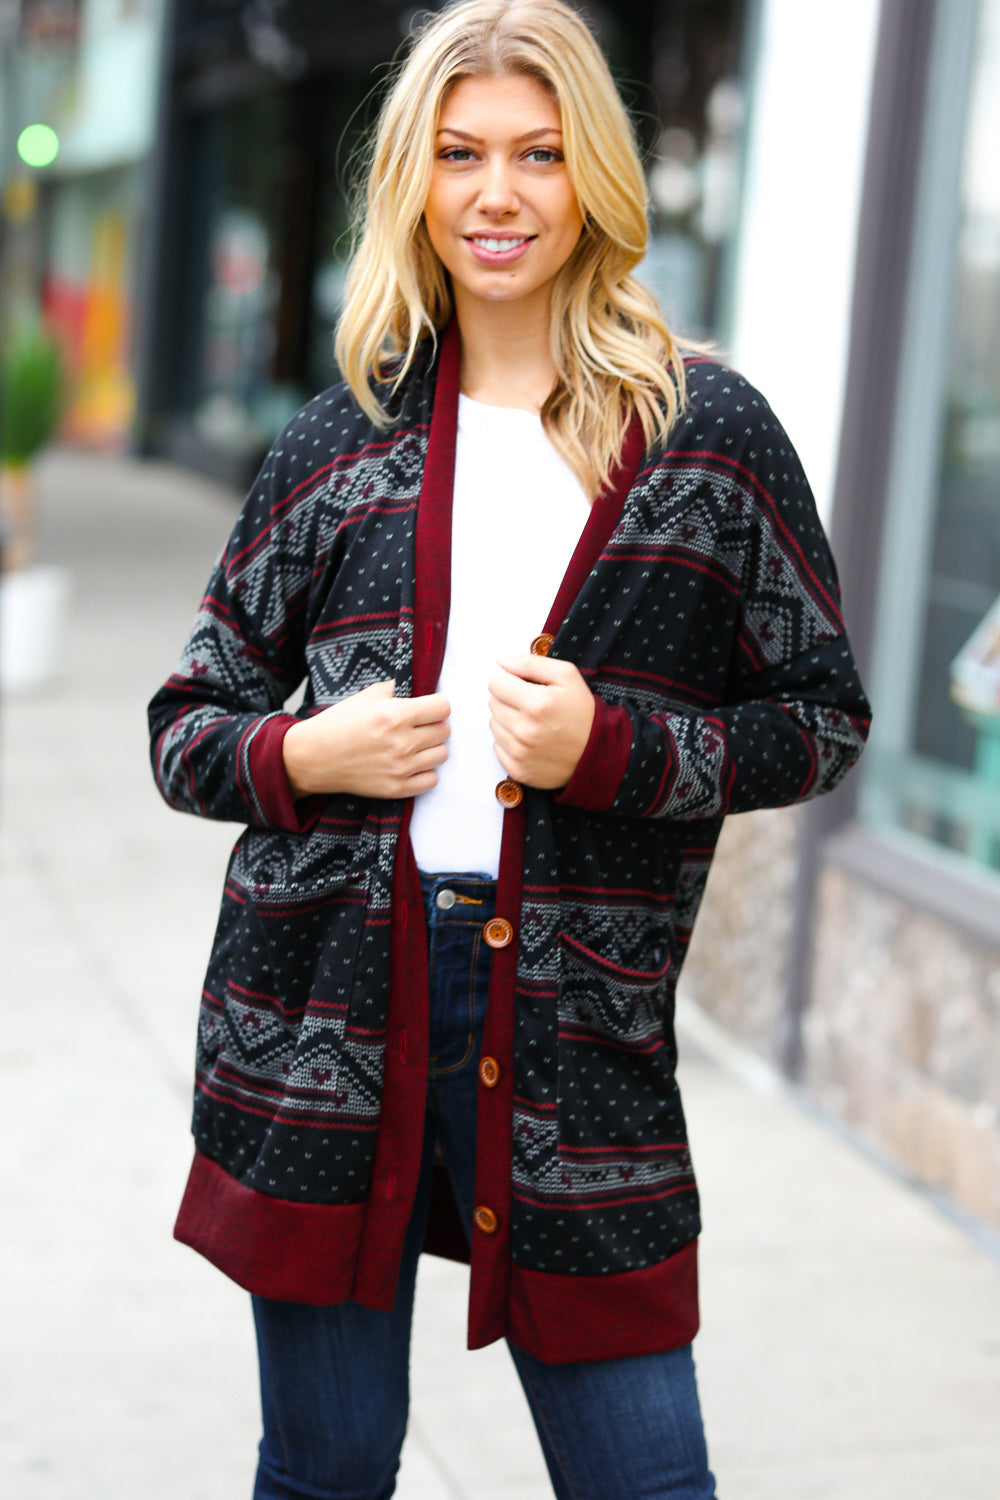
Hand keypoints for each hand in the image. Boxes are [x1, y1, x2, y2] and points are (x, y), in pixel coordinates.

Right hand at [282, 680, 449, 798]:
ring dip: (432, 747)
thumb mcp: (363, 698)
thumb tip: (412, 685)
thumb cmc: (336, 724)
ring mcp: (400, 768)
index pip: (442, 707)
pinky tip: (412, 764)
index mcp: (394, 715)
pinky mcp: (395, 788)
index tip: (429, 707)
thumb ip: (392, 689)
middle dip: (435, 724)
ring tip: (415, 744)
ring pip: (442, 754)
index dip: (437, 705)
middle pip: (444, 731)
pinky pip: (431, 779)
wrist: (311, 758)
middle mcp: (401, 742)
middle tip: (419, 725)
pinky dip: (425, 771)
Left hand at [488, 653, 594, 789]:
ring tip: (532, 723)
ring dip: (508, 720)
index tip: (524, 687)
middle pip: (493, 703)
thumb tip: (501, 661)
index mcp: (536, 703)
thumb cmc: (582, 713)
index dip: (510, 681)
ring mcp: (519, 752)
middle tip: (532, 706)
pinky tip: (529, 740)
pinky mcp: (517, 769)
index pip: (496, 683)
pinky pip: (497, 746)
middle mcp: (524, 730)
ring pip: (494, 724)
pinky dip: (509, 741)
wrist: (596, 753)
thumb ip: (531, 663)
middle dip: (509, 700)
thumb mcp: (567, 676)